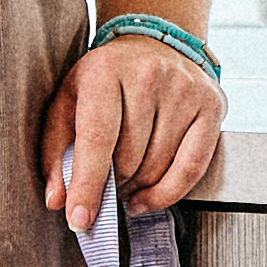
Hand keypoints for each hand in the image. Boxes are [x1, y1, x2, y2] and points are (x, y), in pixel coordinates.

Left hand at [51, 29, 226, 229]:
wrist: (154, 45)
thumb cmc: (105, 81)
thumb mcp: (67, 103)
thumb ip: (55, 151)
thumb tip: (57, 200)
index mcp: (105, 71)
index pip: (97, 138)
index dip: (88, 184)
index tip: (79, 220)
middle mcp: (149, 75)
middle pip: (129, 159)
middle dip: (111, 186)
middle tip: (103, 187)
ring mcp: (185, 90)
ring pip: (158, 168)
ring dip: (136, 189)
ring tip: (123, 184)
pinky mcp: (211, 106)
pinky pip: (192, 169)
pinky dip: (167, 194)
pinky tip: (146, 198)